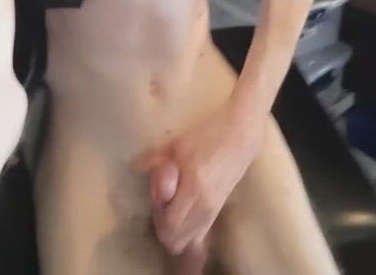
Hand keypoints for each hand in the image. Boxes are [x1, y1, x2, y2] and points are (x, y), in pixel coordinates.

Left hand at [136, 102, 264, 254]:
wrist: (240, 137)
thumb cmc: (208, 135)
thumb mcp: (178, 144)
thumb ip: (155, 159)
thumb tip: (134, 167)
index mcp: (194, 187)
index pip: (170, 223)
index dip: (158, 216)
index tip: (157, 199)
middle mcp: (204, 205)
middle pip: (176, 239)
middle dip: (163, 226)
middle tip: (162, 204)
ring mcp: (213, 211)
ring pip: (187, 240)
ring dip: (174, 230)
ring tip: (173, 206)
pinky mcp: (218, 212)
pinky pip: (199, 235)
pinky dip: (187, 232)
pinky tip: (183, 212)